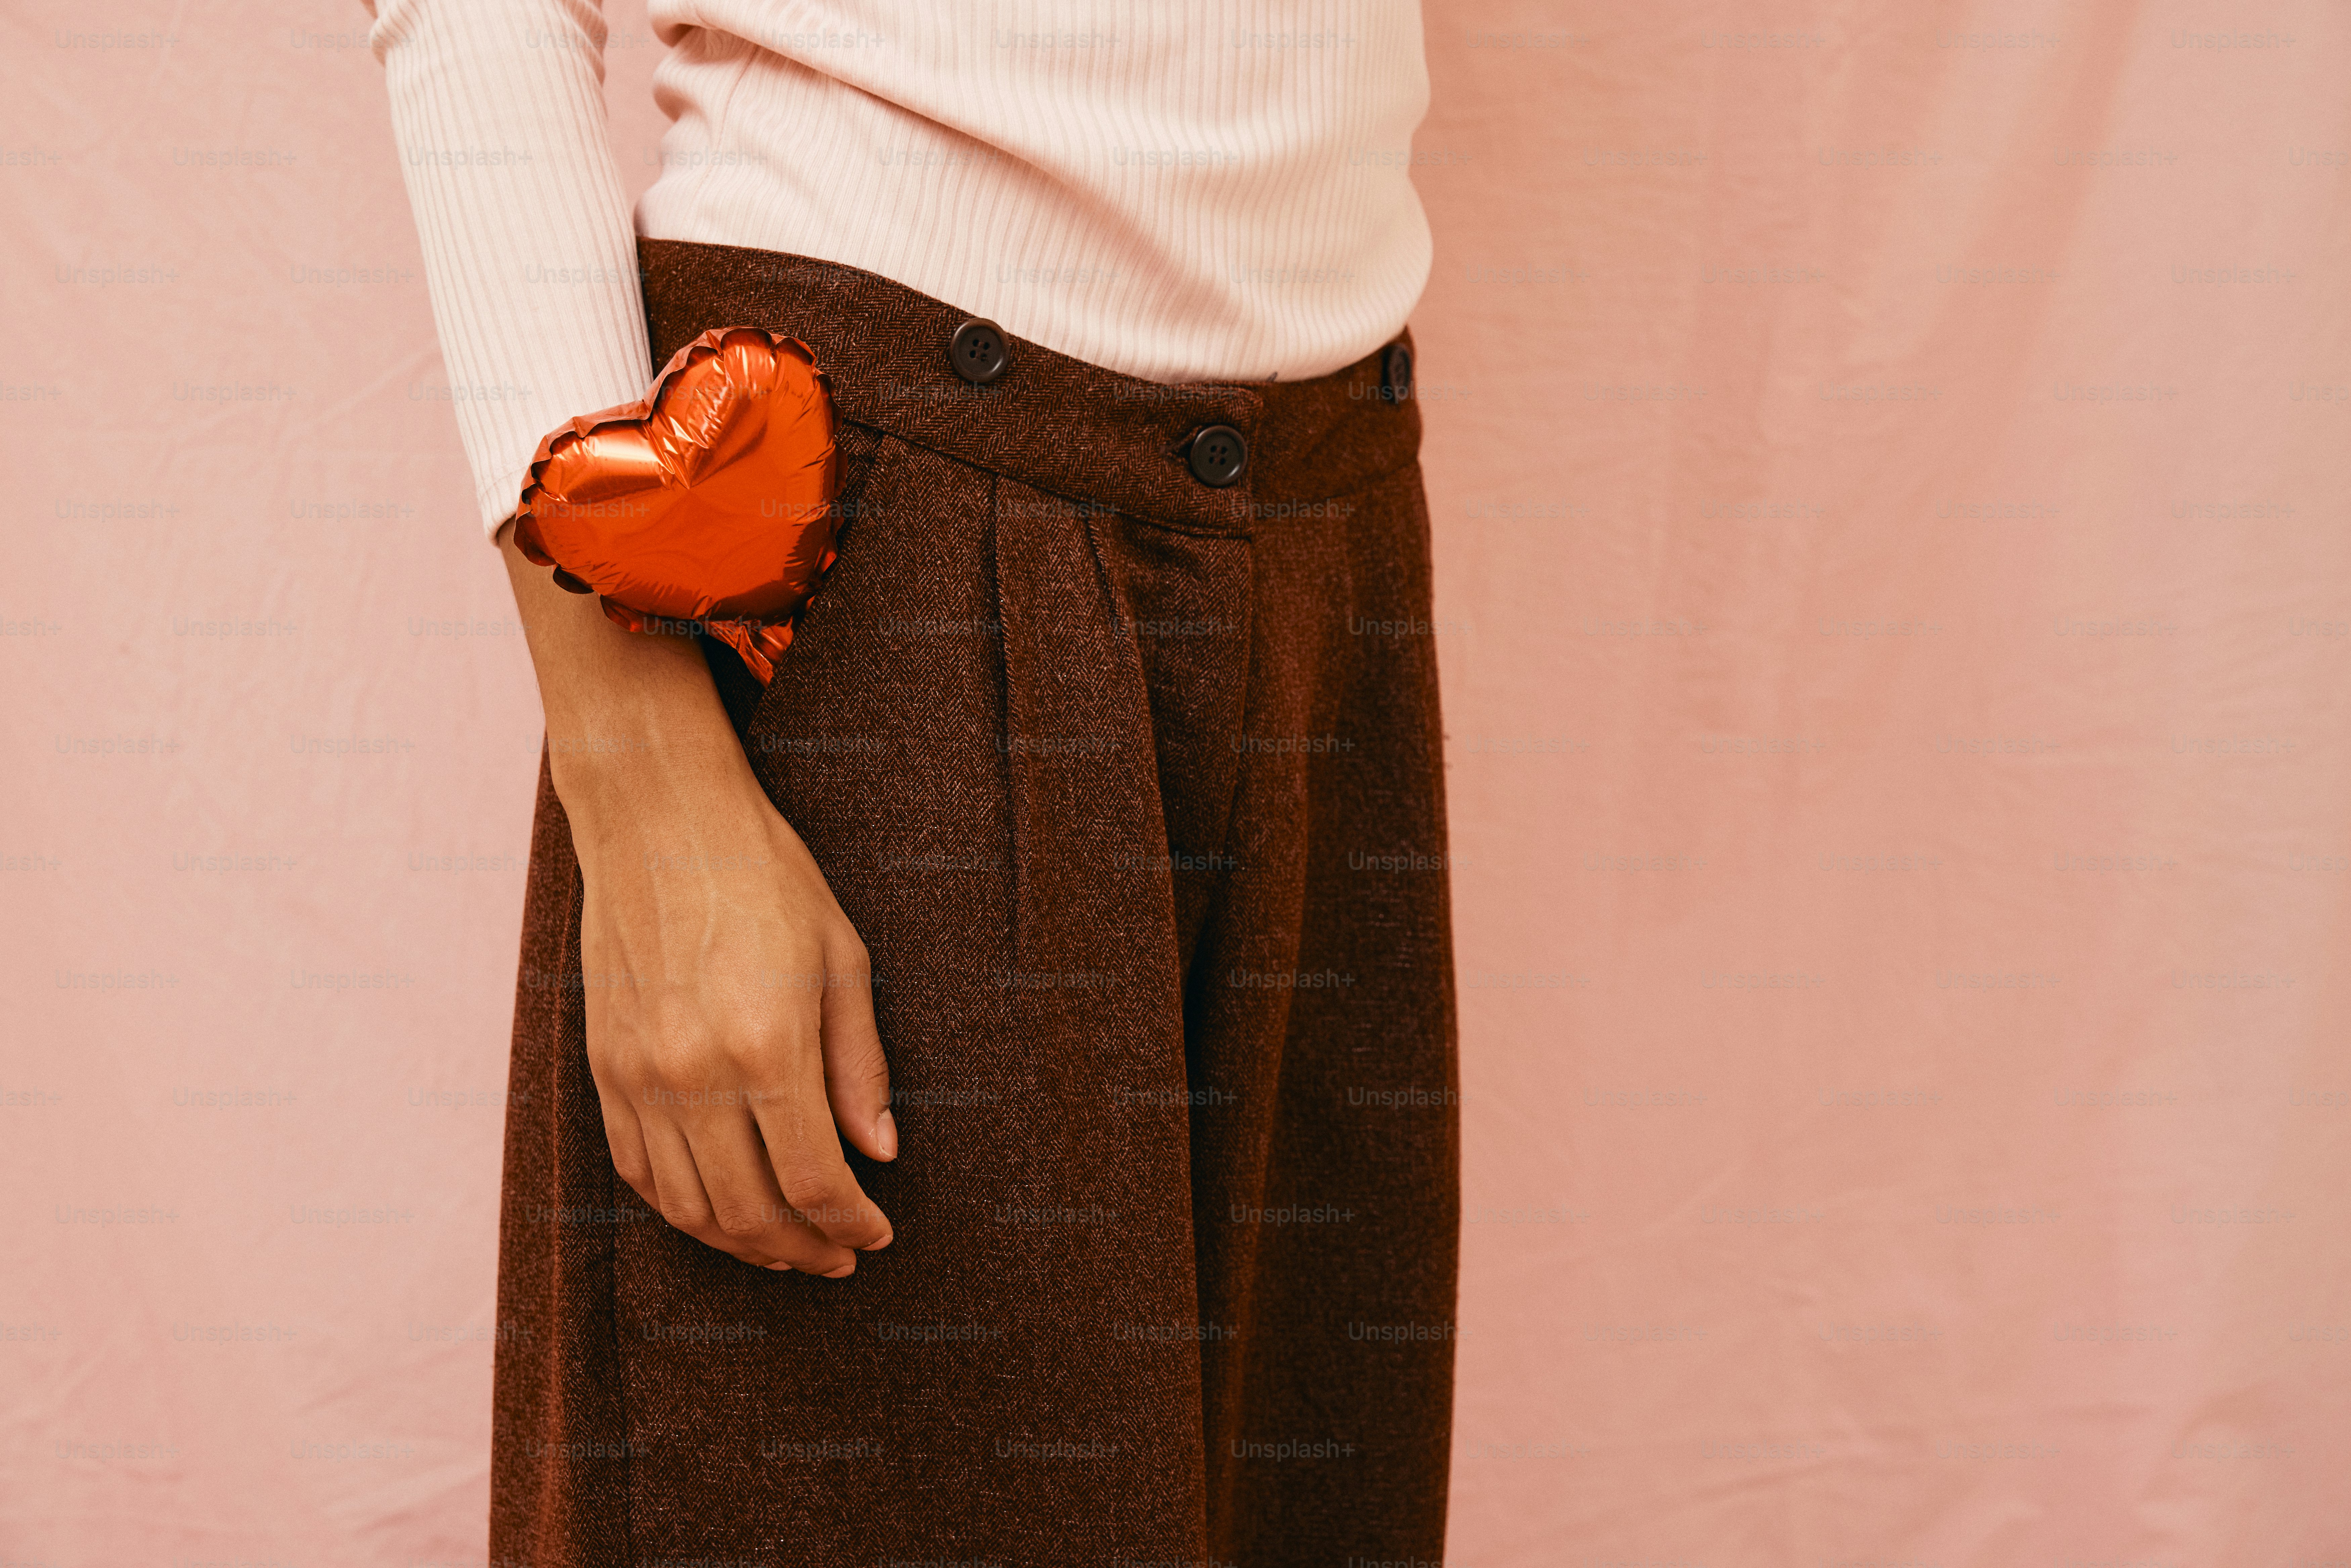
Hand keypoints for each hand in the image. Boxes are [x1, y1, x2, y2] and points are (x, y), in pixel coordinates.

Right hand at [500, 526, 895, 1274]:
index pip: (816, 1180)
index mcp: (768, 1046)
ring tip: (787, 1246)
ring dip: (742, 1242)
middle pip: (751, 1210)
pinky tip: (720, 1211)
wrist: (660, 818)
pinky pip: (638, 1169)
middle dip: (803, 1249)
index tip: (878, 1232)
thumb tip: (880, 1154)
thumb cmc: (767, 877)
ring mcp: (640, 1074)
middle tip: (840, 1256)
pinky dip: (681, 1207)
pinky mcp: (605, 1066)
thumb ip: (859, 1067)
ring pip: (689, 1205)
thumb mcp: (842, 961)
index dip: (852, 1222)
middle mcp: (695, 1072)